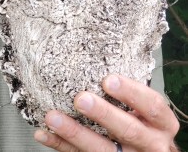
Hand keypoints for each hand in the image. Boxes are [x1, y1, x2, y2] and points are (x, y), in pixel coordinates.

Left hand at [34, 74, 179, 151]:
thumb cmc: (142, 120)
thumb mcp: (144, 108)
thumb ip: (128, 93)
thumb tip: (92, 62)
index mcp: (161, 123)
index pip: (151, 106)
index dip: (131, 92)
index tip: (108, 79)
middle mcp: (150, 143)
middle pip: (128, 130)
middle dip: (103, 114)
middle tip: (80, 99)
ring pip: (103, 149)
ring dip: (74, 132)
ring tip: (52, 117)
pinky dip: (60, 145)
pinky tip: (44, 134)